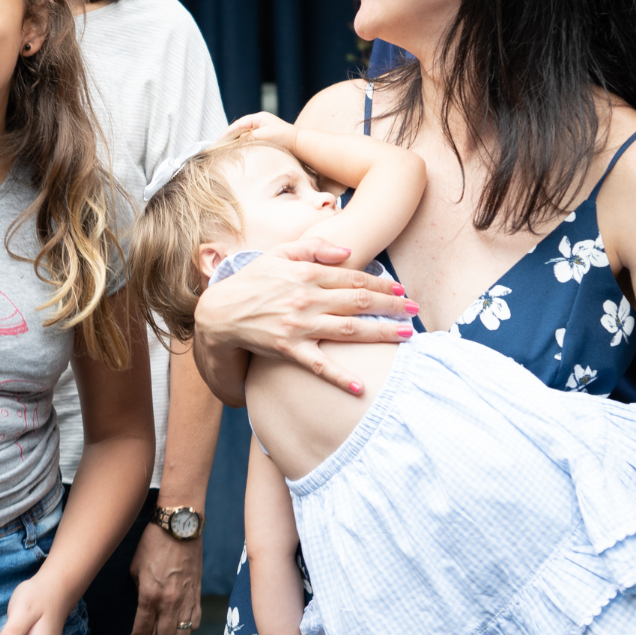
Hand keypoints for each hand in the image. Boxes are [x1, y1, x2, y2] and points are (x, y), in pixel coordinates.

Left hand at [129, 522, 202, 634]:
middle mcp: (170, 603)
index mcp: (150, 596)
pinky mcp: (198, 595)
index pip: (142, 632)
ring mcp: (187, 601)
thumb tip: (142, 608)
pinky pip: (195, 623)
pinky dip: (187, 626)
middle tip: (148, 632)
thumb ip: (139, 592)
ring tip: (165, 625)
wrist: (180, 528)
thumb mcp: (136, 568)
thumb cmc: (153, 544)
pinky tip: (178, 616)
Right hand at [193, 235, 411, 398]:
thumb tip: (348, 251)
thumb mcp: (278, 254)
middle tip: (415, 309)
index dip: (381, 284)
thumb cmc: (252, 281)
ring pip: (350, 329)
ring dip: (382, 333)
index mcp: (306, 273)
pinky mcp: (290, 349)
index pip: (353, 278)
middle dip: (392, 305)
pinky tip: (360, 386)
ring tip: (406, 336)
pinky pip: (319, 365)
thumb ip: (314, 248)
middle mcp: (307, 298)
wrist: (220, 312)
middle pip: (359, 301)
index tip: (400, 289)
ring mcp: (300, 324)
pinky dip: (340, 376)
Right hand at [223, 111, 296, 152]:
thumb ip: (247, 138)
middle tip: (218, 148)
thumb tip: (233, 144)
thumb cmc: (283, 138)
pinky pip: (251, 144)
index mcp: (259, 118)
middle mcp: (260, 123)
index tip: (217, 142)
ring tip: (226, 153)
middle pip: (240, 131)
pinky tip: (239, 156)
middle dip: (229, 139)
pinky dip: (244, 149)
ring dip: (236, 145)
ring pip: (244, 138)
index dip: (226, 133)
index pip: (238, 125)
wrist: (301, 146)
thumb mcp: (263, 136)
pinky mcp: (266, 142)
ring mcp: (263, 132)